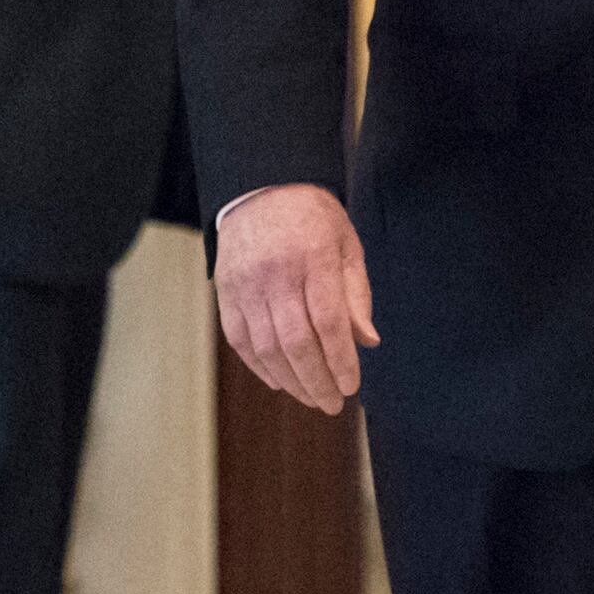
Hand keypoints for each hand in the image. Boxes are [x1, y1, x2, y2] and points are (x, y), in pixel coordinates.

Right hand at [213, 184, 375, 414]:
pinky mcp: (226, 291)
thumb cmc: (313, 218)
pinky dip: (260, 367)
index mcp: (314, 256)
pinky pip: (240, 340)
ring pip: (266, 347)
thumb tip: (367, 342)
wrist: (261, 189)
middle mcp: (276, 272)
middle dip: (317, 381)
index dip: (340, 360)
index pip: (328, 321)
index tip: (352, 386)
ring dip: (290, 381)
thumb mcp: (346, 243)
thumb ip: (356, 293)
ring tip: (311, 397)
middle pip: (296, 342)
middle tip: (333, 404)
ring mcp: (246, 283)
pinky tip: (280, 382)